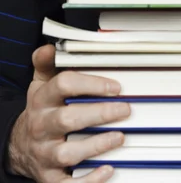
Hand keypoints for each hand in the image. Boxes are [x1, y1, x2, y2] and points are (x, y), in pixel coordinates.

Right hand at [8, 44, 130, 182]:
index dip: (91, 84)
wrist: (19, 146)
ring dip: (96, 145)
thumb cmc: (42, 110)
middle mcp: (41, 127)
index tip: (116, 86)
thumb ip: (48, 64)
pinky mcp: (49, 177)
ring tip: (120, 137)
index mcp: (42, 100)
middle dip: (99, 114)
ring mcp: (44, 153)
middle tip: (125, 110)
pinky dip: (88, 180)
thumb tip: (51, 47)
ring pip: (68, 153)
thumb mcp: (40, 84)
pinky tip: (107, 170)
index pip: (63, 85)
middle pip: (67, 120)